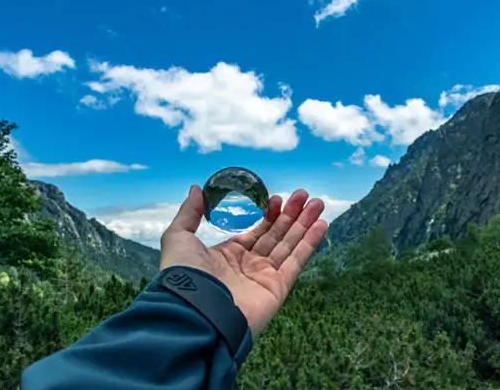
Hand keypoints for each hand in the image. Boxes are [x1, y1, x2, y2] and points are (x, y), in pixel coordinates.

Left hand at [160, 185, 326, 336]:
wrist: (194, 311)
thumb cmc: (184, 275)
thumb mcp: (178, 237)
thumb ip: (189, 213)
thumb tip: (196, 188)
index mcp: (227, 255)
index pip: (255, 232)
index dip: (269, 215)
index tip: (278, 198)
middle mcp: (248, 266)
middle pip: (276, 236)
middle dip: (292, 216)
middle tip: (306, 195)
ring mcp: (264, 278)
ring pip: (290, 246)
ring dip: (305, 225)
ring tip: (319, 203)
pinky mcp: (277, 289)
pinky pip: (296, 262)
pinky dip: (310, 244)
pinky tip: (321, 225)